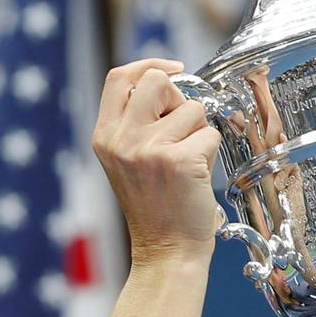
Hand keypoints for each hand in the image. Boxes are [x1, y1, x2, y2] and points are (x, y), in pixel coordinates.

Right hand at [91, 59, 222, 263]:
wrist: (165, 251)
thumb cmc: (155, 206)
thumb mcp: (127, 160)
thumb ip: (136, 122)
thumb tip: (169, 82)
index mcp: (104, 137)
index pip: (119, 78)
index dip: (149, 65)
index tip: (173, 69)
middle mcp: (121, 140)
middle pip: (158, 81)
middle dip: (179, 97)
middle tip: (182, 128)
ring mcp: (149, 150)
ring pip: (192, 108)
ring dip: (198, 131)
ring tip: (187, 162)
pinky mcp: (179, 161)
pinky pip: (210, 133)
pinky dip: (211, 152)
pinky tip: (196, 176)